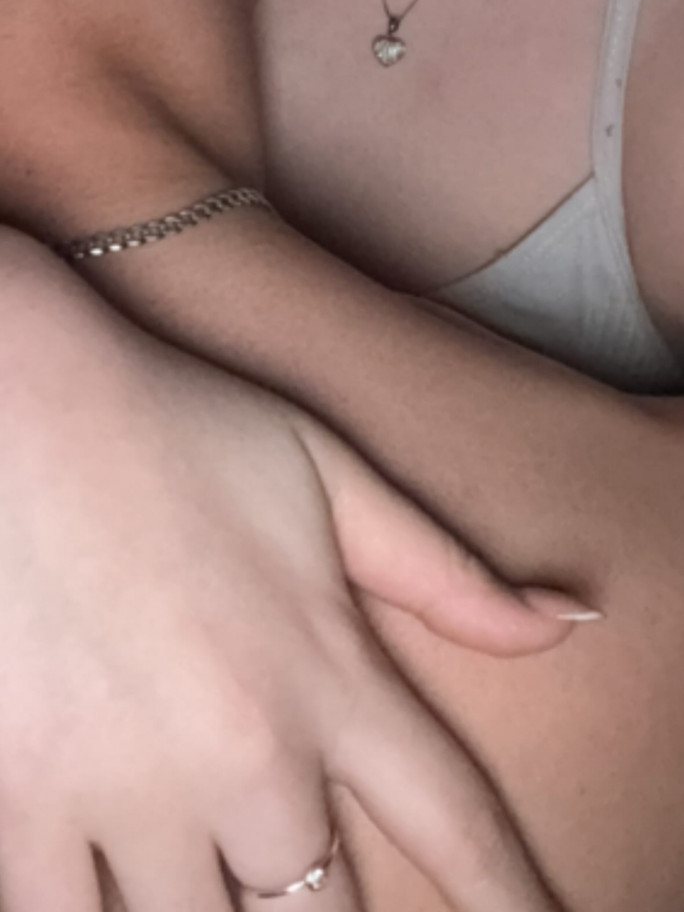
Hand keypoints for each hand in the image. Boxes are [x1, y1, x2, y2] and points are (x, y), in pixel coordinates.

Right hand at [0, 232, 579, 910]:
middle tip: (293, 863)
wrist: (23, 408)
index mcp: (329, 675)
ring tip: (208, 867)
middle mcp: (246, 755)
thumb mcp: (329, 476)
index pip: (454, 824)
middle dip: (315, 907)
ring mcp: (129, 788)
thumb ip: (447, 573)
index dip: (509, 901)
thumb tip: (567, 620)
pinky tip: (115, 889)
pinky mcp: (26, 798)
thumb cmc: (179, 429)